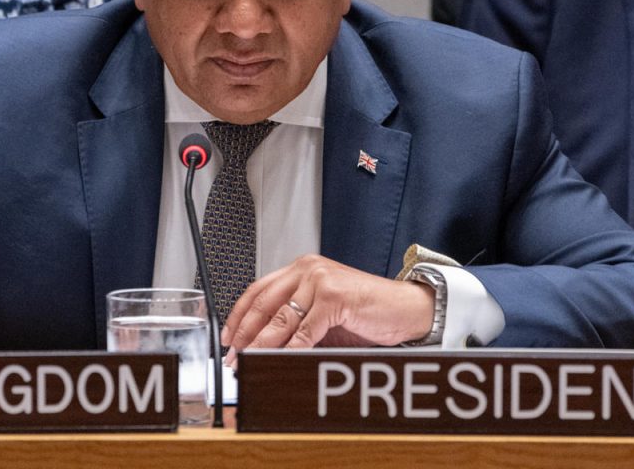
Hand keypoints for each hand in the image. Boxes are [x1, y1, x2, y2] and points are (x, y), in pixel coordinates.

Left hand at [221, 254, 434, 354]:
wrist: (406, 309)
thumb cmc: (367, 312)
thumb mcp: (322, 316)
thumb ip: (295, 325)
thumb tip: (263, 348)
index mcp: (302, 269)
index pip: (258, 290)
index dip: (239, 316)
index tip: (228, 338)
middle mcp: (308, 269)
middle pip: (263, 304)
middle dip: (245, 335)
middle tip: (234, 357)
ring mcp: (320, 280)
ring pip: (280, 319)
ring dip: (262, 346)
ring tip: (251, 363)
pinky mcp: (333, 296)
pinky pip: (304, 331)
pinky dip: (290, 351)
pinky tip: (281, 363)